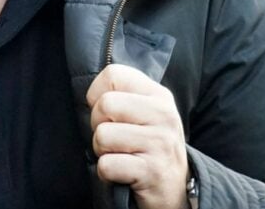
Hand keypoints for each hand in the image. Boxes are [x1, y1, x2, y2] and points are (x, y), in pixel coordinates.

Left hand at [87, 64, 188, 208]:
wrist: (174, 189)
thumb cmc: (149, 146)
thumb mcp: (145, 113)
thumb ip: (122, 95)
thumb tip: (90, 93)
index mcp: (159, 95)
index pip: (113, 74)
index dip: (97, 95)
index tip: (108, 113)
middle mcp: (164, 115)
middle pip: (105, 104)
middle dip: (98, 125)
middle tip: (114, 139)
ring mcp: (160, 143)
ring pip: (102, 135)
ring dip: (102, 151)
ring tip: (121, 155)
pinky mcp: (152, 171)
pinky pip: (106, 165)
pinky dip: (107, 173)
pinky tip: (123, 173)